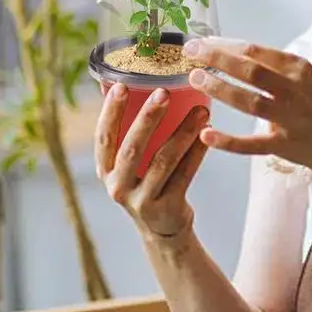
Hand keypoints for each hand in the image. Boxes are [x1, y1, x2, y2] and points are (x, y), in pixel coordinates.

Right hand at [95, 83, 209, 238]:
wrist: (164, 229)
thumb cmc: (148, 182)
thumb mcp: (131, 164)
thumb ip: (130, 132)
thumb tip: (129, 82)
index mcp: (105, 170)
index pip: (103, 138)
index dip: (110, 112)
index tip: (121, 86)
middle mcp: (117, 187)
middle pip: (131, 149)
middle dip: (147, 119)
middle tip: (164, 93)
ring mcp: (142, 201)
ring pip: (163, 161)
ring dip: (183, 133)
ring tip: (201, 111)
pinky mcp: (167, 209)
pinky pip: (185, 175)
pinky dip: (197, 152)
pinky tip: (208, 134)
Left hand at [181, 37, 311, 174]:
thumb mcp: (302, 78)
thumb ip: (270, 66)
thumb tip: (227, 49)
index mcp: (298, 68)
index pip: (255, 50)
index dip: (224, 44)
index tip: (201, 41)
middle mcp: (296, 90)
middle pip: (251, 70)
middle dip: (217, 59)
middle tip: (190, 52)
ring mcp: (291, 119)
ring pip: (250, 102)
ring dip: (220, 89)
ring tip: (196, 79)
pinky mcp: (285, 146)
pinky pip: (252, 144)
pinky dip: (228, 141)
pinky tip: (207, 135)